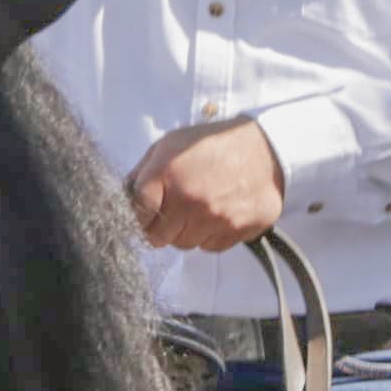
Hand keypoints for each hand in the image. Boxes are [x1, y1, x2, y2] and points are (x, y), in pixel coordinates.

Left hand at [126, 119, 287, 253]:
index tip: (145, 213)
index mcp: (168, 174)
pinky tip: (219, 211)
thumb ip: (143, 172)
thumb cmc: (214, 144)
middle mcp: (190, 200)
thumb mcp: (170, 144)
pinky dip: (211, 234)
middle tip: (174, 210)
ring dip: (187, 231)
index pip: (138, 214)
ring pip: (184, 244)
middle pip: (158, 237)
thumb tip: (123, 198)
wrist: (267, 148)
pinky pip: (210, 246)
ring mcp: (215, 218)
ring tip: (200, 207)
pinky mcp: (237, 230)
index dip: (139, 216)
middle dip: (160, 227)